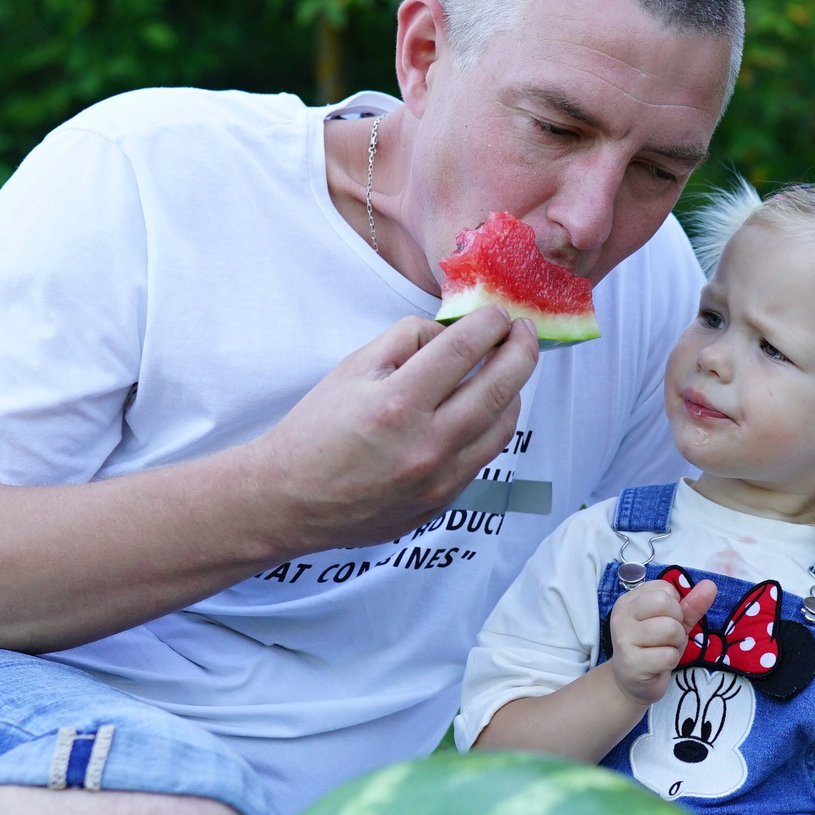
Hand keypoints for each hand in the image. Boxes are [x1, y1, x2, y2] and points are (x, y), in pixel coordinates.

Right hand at [235, 308, 539, 558]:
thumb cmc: (315, 431)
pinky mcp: (443, 500)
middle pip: (499, 388)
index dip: (489, 324)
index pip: (463, 350)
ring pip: (503, 425)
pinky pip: (485, 454)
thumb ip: (405, 341)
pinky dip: (493, 423)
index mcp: (398, 404)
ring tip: (508, 367)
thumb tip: (451, 332)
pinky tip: (486, 405)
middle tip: (523, 331)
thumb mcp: (352, 369)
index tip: (497, 313)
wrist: (291, 501)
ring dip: (514, 389)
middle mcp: (427, 444)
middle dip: (521, 351)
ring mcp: (440, 479)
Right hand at [605, 577, 716, 703]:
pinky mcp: (630, 663)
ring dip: (676, 644)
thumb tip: (711, 585)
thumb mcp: (675, 623)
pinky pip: (668, 655)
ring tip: (663, 651)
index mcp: (629, 601)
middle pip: (665, 603)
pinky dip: (671, 661)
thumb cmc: (653, 648)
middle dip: (677, 623)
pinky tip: (659, 665)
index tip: (664, 622)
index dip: (675, 606)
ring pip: (670, 629)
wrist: (632, 684)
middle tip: (667, 639)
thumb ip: (691, 605)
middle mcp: (621, 616)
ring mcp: (623, 639)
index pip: (664, 588)